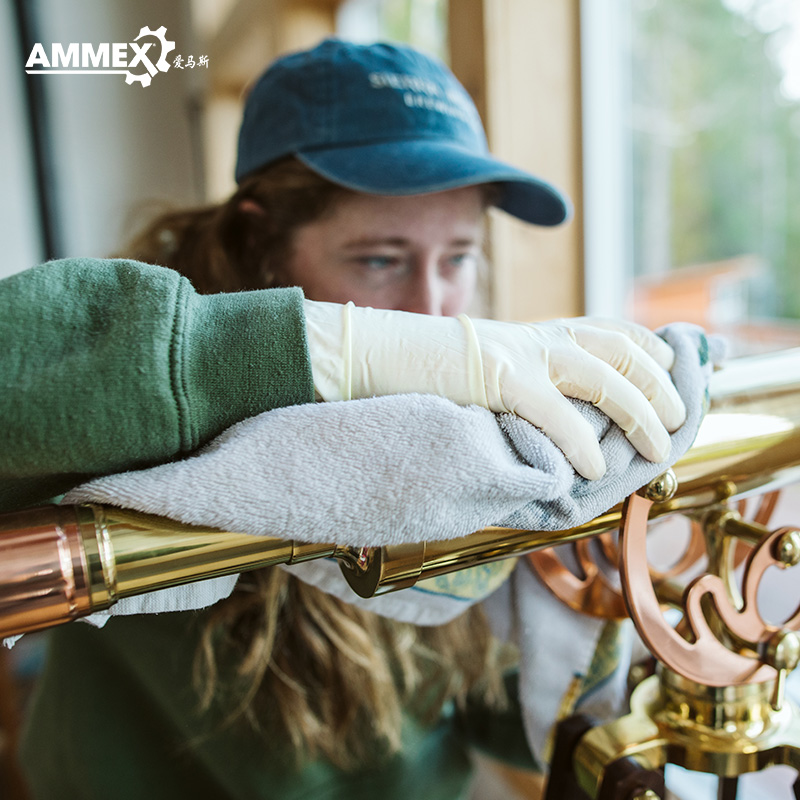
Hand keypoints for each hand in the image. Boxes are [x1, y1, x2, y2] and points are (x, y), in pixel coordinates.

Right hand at [303, 302, 685, 479]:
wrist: (374, 354)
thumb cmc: (426, 370)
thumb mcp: (487, 367)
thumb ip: (521, 379)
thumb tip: (547, 413)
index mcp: (536, 332)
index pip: (611, 328)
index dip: (651, 348)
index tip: (674, 373)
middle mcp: (537, 337)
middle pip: (622, 347)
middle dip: (660, 383)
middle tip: (676, 420)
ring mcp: (519, 354)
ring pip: (605, 374)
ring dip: (640, 411)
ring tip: (657, 447)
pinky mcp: (497, 378)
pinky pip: (556, 411)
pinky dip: (581, 441)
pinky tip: (593, 467)